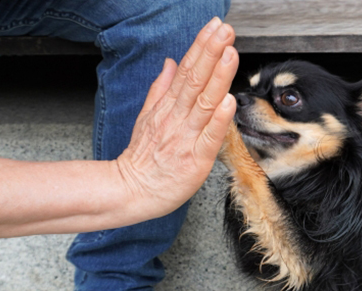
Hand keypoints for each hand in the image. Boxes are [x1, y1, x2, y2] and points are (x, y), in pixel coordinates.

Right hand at [116, 17, 238, 220]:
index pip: (186, 71)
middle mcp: (177, 118)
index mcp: (167, 107)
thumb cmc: (143, 158)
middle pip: (195, 80)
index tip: (215, 28)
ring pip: (204, 102)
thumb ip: (160, 89)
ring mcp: (186, 138)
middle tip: (225, 30)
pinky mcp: (195, 160)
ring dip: (218, 77)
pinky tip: (228, 101)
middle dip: (211, 52)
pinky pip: (209, 137)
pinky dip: (219, 119)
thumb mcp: (148, 117)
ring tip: (230, 54)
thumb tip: (171, 62)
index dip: (202, 48)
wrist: (131, 191)